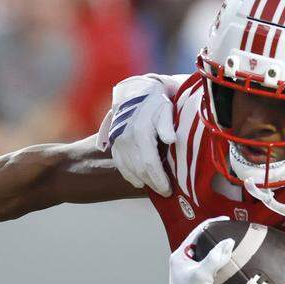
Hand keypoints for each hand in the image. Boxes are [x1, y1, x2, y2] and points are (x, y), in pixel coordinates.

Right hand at [96, 75, 176, 195]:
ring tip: (155, 188)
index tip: (169, 190)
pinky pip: (120, 165)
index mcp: (141, 132)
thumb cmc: (156, 101)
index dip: (160, 179)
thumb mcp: (165, 108)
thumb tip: (171, 140)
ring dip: (143, 181)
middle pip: (140, 170)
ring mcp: (117, 142)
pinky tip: (139, 182)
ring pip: (129, 169)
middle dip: (153, 183)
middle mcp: (126, 139)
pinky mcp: (113, 143)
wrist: (134, 91)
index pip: (150, 164)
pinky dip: (129, 175)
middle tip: (166, 193)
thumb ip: (167, 125)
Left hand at [167, 217, 233, 283]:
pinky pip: (211, 263)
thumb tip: (228, 241)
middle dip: (215, 235)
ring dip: (218, 248)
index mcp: (179, 256)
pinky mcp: (200, 279)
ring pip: (207, 253)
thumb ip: (214, 257)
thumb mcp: (202, 275)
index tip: (225, 220)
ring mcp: (191, 270)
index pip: (195, 233)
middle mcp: (183, 261)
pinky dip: (220, 259)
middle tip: (230, 230)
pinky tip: (230, 258)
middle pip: (201, 242)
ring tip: (232, 242)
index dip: (210, 224)